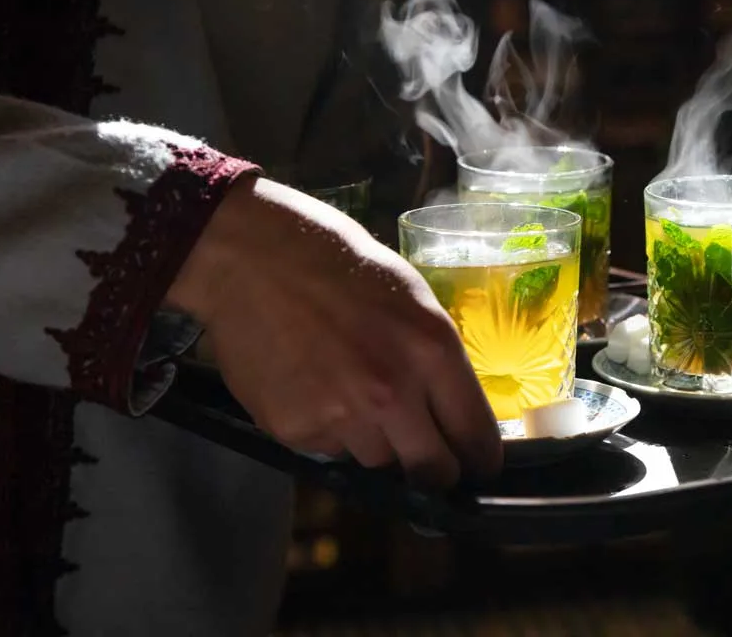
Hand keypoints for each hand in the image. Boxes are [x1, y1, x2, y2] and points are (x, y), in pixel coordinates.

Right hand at [167, 175, 501, 487]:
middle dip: (434, 469)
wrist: (252, 258)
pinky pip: (329, 450)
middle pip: (432, 472)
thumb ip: (436, 362)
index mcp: (433, 353)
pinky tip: (314, 388)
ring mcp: (341, 418)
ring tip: (351, 392)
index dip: (479, 459)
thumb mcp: (413, 300)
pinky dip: (329, 431)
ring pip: (378, 461)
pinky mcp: (296, 431)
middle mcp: (392, 395)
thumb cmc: (340, 264)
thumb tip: (451, 413)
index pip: (476, 440)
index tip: (475, 463)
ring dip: (375, 441)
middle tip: (425, 455)